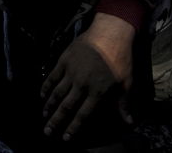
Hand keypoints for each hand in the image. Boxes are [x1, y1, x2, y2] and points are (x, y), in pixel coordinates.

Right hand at [41, 13, 134, 140]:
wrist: (109, 33)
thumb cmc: (121, 59)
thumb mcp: (126, 82)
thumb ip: (123, 103)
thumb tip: (129, 122)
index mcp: (97, 92)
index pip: (82, 115)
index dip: (73, 128)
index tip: (65, 138)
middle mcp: (82, 85)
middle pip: (66, 107)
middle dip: (56, 121)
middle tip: (47, 132)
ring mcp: (71, 72)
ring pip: (57, 93)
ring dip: (49, 106)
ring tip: (43, 115)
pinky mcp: (64, 60)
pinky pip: (52, 76)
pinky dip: (46, 86)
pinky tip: (41, 95)